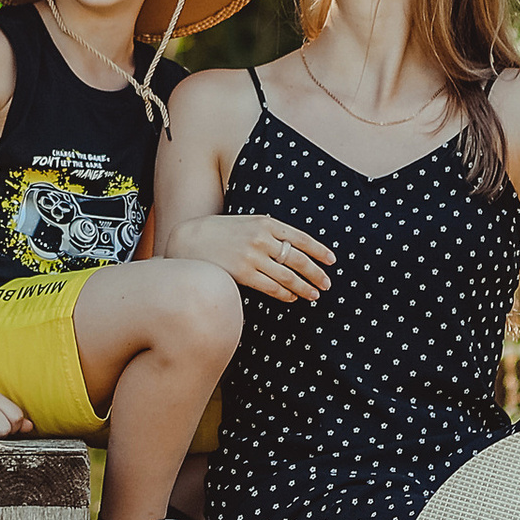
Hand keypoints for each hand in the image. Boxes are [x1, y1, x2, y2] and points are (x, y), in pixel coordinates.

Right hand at [170, 212, 335, 300]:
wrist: (188, 240)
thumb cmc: (218, 231)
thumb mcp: (245, 222)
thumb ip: (267, 228)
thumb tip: (290, 239)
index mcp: (265, 223)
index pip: (301, 238)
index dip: (319, 251)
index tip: (332, 261)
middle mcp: (261, 239)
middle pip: (298, 260)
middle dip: (316, 273)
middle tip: (327, 283)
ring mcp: (252, 257)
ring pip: (287, 277)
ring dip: (304, 288)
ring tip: (314, 295)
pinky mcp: (242, 274)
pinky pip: (271, 288)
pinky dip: (285, 294)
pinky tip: (292, 298)